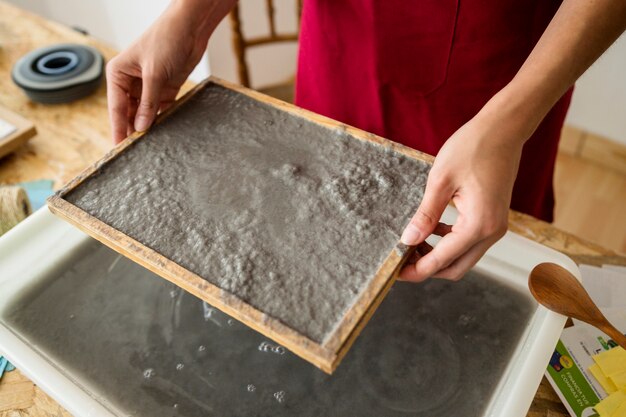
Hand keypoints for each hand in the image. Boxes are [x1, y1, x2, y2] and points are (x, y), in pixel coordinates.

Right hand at [106, 1, 227, 142]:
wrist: (190, 28)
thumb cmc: (166, 40)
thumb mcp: (154, 73)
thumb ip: (148, 102)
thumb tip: (141, 127)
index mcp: (118, 74)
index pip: (116, 107)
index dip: (118, 128)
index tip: (118, 148)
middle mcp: (130, 82)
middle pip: (130, 113)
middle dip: (133, 131)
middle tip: (135, 154)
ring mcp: (149, 87)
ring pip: (145, 114)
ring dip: (149, 128)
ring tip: (151, 148)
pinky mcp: (166, 89)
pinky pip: (161, 110)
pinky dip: (163, 120)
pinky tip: (165, 135)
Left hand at [398, 109, 524, 281]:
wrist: (503, 129)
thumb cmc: (472, 148)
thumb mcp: (440, 181)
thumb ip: (425, 214)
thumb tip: (408, 240)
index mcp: (478, 224)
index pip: (442, 260)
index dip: (416, 270)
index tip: (395, 272)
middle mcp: (492, 232)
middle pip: (455, 268)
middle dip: (426, 268)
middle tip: (400, 260)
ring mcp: (496, 226)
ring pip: (463, 257)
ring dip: (438, 255)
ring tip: (411, 242)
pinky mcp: (494, 218)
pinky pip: (469, 242)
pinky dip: (449, 242)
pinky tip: (431, 228)